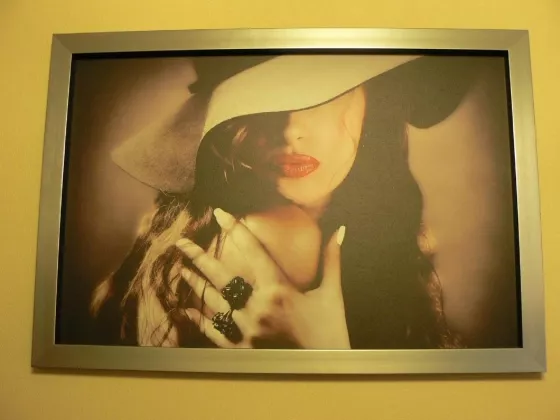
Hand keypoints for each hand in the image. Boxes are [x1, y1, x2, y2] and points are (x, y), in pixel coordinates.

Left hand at [176, 208, 349, 348]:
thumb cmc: (330, 331)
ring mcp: (247, 330)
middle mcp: (258, 308)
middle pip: (221, 277)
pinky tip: (186, 309)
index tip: (221, 213)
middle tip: (180, 243)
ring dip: (195, 285)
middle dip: (198, 257)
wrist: (327, 370)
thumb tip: (340, 229)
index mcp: (280, 291)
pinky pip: (214, 332)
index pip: (253, 252)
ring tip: (181, 269)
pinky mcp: (242, 349)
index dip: (236, 230)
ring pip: (213, 303)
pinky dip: (199, 320)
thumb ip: (331, 260)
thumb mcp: (332, 293)